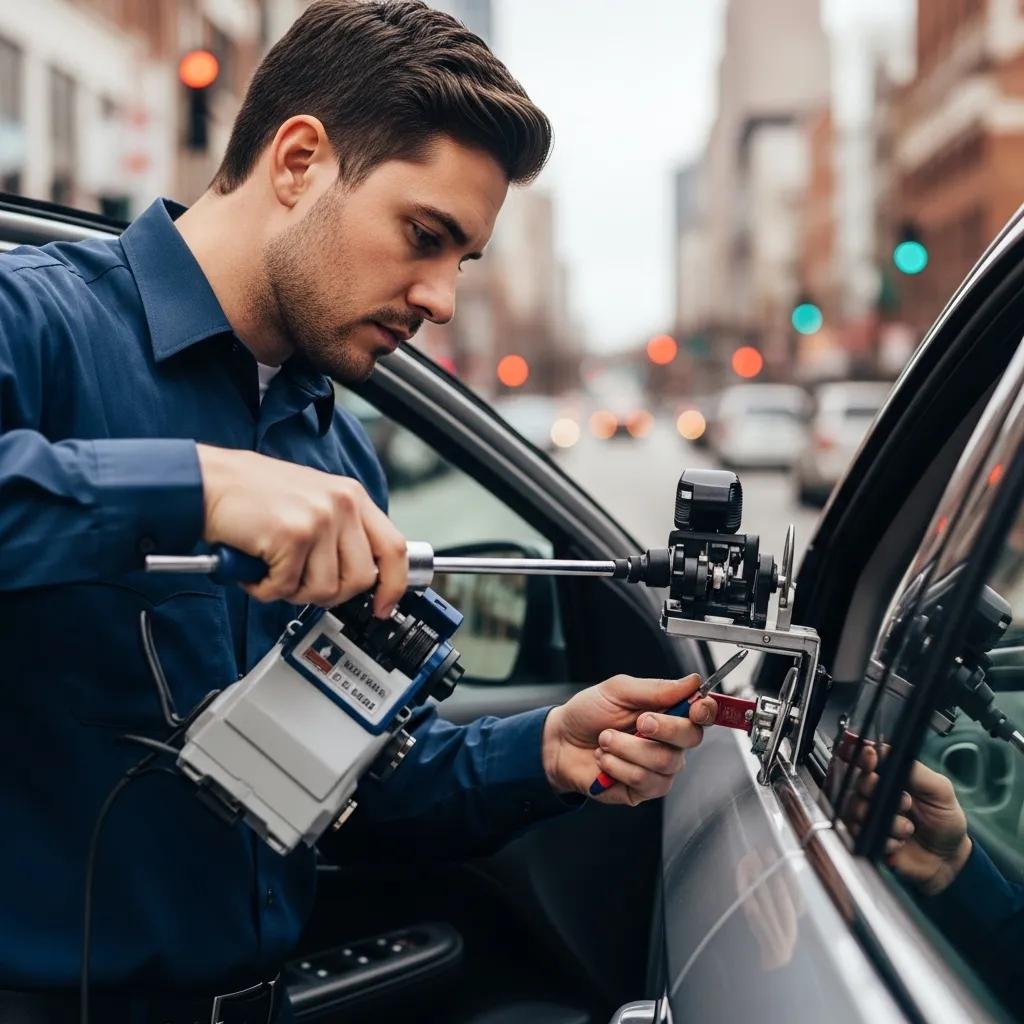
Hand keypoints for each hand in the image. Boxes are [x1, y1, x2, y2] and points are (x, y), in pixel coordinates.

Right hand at [196, 444, 406, 612]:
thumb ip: (342, 532)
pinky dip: (265, 588)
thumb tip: (363, 576)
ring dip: (293, 590)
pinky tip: (255, 566)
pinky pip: (287, 588)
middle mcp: (341, 504)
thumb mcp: (313, 501)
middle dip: (329, 592)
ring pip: (325, 589)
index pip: (394, 548)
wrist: (207, 482)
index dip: (393, 585)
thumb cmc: (251, 495)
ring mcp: (319, 519)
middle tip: (300, 581)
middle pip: (361, 578)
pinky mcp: (293, 536)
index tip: (384, 606)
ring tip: (273, 567)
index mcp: (351, 496)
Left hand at [541, 673, 716, 804]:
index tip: (695, 707)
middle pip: (691, 738)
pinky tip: (605, 759)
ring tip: (606, 739)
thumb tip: (691, 682)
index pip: (702, 714)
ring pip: (665, 762)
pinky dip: (619, 766)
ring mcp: (658, 768)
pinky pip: (644, 781)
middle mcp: (668, 742)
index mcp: (667, 713)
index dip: (706, 711)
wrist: (560, 740)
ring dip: (628, 747)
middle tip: (638, 722)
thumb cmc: (589, 713)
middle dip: (663, 728)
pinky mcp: (642, 790)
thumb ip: (656, 689)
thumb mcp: (618, 690)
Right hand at [848, 748, 970, 895]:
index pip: (868, 760)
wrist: (948, 860)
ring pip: (858, 810)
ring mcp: (869, 816)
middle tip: (905, 802)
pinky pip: (862, 835)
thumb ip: (916, 771)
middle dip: (876, 790)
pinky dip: (886, 840)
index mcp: (891, 777)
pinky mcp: (866, 839)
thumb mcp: (941, 791)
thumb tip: (888, 751)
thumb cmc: (945, 822)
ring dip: (888, 821)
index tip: (871, 757)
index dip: (865, 757)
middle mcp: (876, 794)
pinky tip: (901, 843)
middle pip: (857, 783)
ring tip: (909, 828)